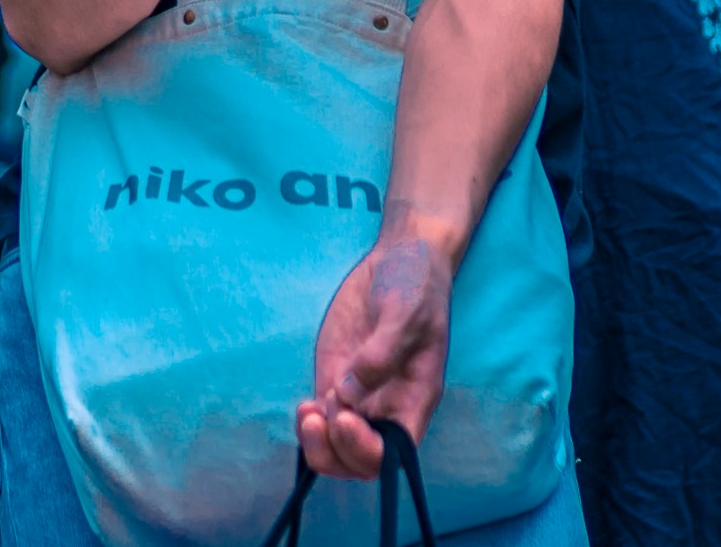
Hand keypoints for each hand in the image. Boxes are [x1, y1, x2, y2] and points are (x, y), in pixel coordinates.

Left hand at [296, 234, 454, 481]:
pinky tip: (304, 406)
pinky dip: (309, 424)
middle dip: (336, 450)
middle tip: (320, 413)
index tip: (345, 416)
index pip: (394, 451)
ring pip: (336, 447)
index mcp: (415, 399)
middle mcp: (388, 407)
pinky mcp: (337, 380)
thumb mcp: (406, 312)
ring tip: (307, 410)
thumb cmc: (416, 286)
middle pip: (361, 461)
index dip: (367, 448)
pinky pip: (322, 421)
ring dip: (318, 443)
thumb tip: (350, 393)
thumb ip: (382, 353)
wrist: (401, 259)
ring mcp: (360, 396)